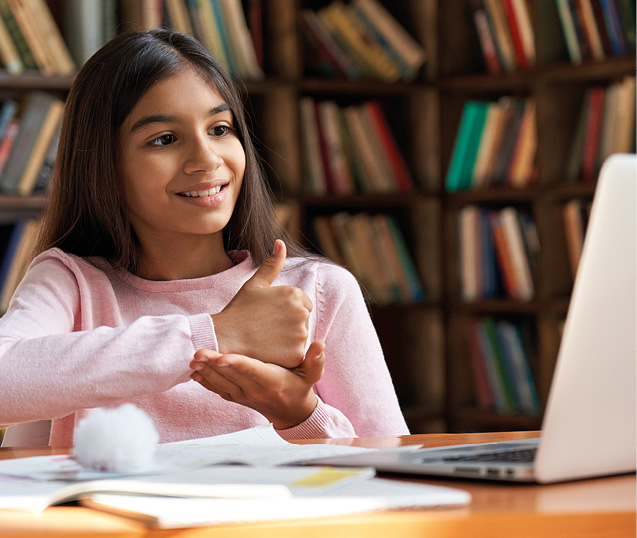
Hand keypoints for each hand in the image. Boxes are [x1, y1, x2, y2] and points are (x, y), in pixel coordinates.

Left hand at [190, 341, 325, 429]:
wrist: (290, 412)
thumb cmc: (301, 386)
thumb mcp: (312, 374)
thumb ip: (315, 360)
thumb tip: (320, 344)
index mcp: (272, 382)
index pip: (253, 371)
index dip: (238, 364)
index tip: (223, 357)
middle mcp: (254, 390)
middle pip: (231, 376)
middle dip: (213, 364)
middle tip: (197, 352)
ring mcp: (243, 396)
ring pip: (221, 383)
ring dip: (206, 372)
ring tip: (192, 359)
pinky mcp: (236, 397)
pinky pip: (218, 390)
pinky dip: (206, 382)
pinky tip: (194, 371)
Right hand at [212, 240, 312, 367]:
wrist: (224, 338)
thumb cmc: (239, 310)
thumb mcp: (255, 284)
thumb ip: (272, 264)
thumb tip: (280, 242)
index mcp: (295, 294)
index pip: (303, 304)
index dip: (285, 311)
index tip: (269, 315)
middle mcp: (301, 312)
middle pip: (303, 321)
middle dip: (288, 325)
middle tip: (265, 328)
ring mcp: (300, 335)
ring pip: (300, 338)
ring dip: (288, 340)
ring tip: (266, 339)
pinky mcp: (296, 355)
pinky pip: (296, 355)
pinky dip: (285, 355)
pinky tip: (269, 351)